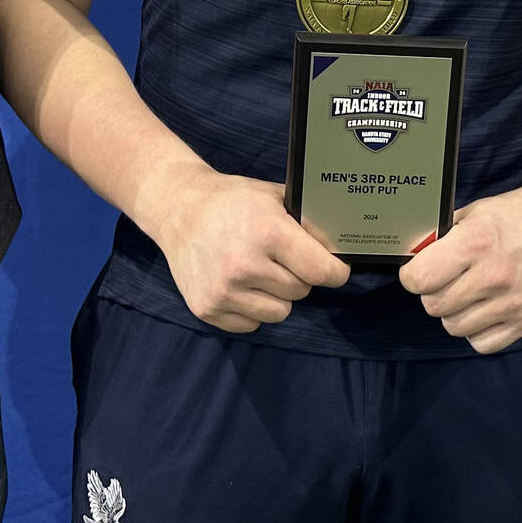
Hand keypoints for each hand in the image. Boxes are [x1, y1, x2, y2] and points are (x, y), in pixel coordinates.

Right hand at [141, 165, 349, 331]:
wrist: (179, 209)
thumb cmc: (233, 200)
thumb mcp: (275, 198)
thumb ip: (308, 223)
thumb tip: (342, 248)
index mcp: (268, 232)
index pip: (322, 272)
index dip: (335, 272)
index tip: (336, 270)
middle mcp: (246, 265)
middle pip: (301, 291)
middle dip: (299, 276)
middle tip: (280, 258)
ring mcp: (224, 291)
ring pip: (280, 312)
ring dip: (276, 296)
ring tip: (258, 271)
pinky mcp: (207, 309)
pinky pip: (251, 324)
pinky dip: (251, 308)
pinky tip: (238, 283)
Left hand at [398, 185, 521, 353]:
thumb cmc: (513, 215)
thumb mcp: (472, 214)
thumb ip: (441, 239)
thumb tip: (410, 261)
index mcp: (476, 242)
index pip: (419, 280)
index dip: (412, 276)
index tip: (417, 271)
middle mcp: (494, 275)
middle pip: (434, 306)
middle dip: (433, 292)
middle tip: (447, 278)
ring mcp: (512, 302)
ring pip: (455, 327)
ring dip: (455, 312)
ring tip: (469, 291)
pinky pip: (481, 343)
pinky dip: (477, 330)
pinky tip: (484, 307)